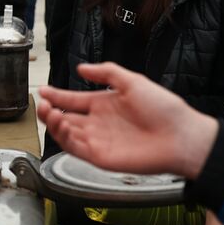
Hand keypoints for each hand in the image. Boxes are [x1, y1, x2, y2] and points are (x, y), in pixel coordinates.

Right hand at [36, 63, 217, 178]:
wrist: (180, 136)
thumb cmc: (164, 109)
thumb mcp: (134, 81)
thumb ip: (107, 73)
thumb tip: (82, 67)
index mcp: (104, 104)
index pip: (73, 100)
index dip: (57, 95)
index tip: (43, 90)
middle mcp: (98, 123)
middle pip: (64, 118)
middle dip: (49, 111)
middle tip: (43, 103)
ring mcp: (98, 141)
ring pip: (65, 134)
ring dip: (53, 124)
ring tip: (49, 112)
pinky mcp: (99, 157)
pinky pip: (74, 149)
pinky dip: (64, 138)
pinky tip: (62, 125)